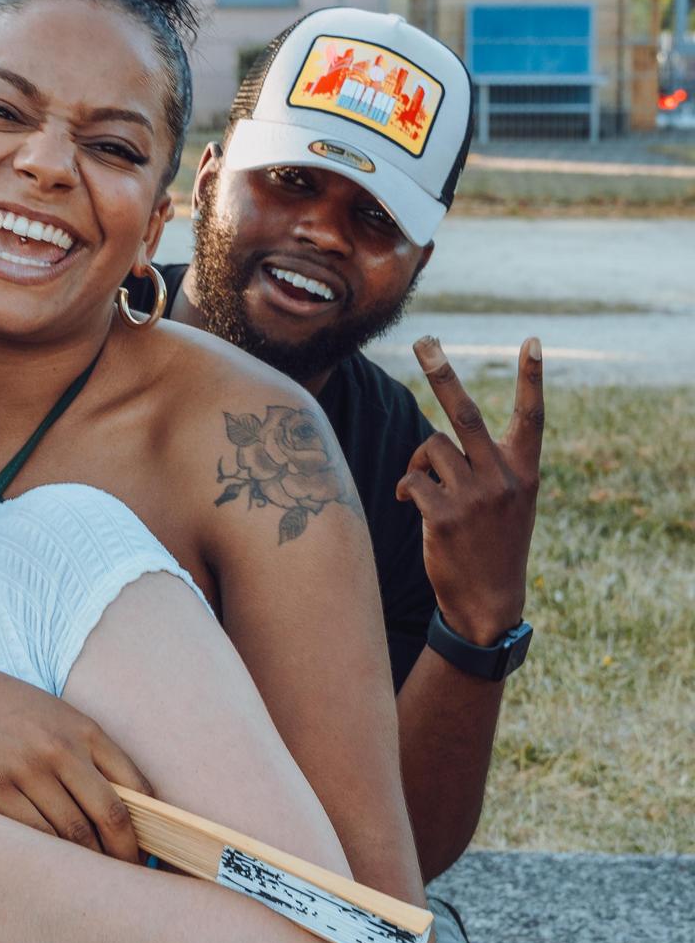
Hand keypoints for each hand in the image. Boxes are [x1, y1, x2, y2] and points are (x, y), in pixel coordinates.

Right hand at [0, 653, 149, 860]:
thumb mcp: (51, 715)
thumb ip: (85, 753)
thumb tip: (122, 809)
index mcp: (83, 728)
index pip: (136, 789)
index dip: (149, 830)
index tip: (150, 855)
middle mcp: (59, 749)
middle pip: (110, 818)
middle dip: (124, 857)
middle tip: (125, 880)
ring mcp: (25, 770)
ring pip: (72, 835)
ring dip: (86, 864)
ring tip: (90, 884)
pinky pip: (31, 837)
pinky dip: (47, 859)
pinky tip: (51, 868)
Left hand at [398, 337, 543, 645]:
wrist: (489, 602)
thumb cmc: (493, 546)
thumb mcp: (509, 504)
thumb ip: (488, 469)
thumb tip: (434, 444)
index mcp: (525, 472)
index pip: (531, 417)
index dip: (532, 378)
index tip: (533, 340)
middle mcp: (503, 478)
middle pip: (466, 413)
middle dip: (443, 373)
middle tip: (426, 341)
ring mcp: (475, 496)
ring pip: (431, 447)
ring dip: (420, 462)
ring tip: (426, 487)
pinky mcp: (446, 515)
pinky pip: (414, 480)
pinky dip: (408, 489)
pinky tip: (415, 508)